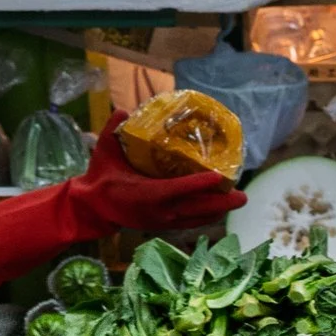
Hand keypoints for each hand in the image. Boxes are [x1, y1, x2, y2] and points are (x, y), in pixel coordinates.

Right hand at [63, 117, 246, 233]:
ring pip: (198, 218)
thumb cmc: (101, 178)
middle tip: (243, 195)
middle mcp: (159, 211)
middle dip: (221, 202)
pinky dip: (208, 216)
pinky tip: (221, 209)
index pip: (177, 189)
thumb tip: (122, 109)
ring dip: (219, 210)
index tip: (218, 176)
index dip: (198, 184)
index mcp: (145, 194)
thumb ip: (112, 131)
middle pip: (197, 208)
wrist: (92, 209)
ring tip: (238, 199)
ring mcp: (164, 221)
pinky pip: (192, 223)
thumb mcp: (103, 153)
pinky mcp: (166, 226)